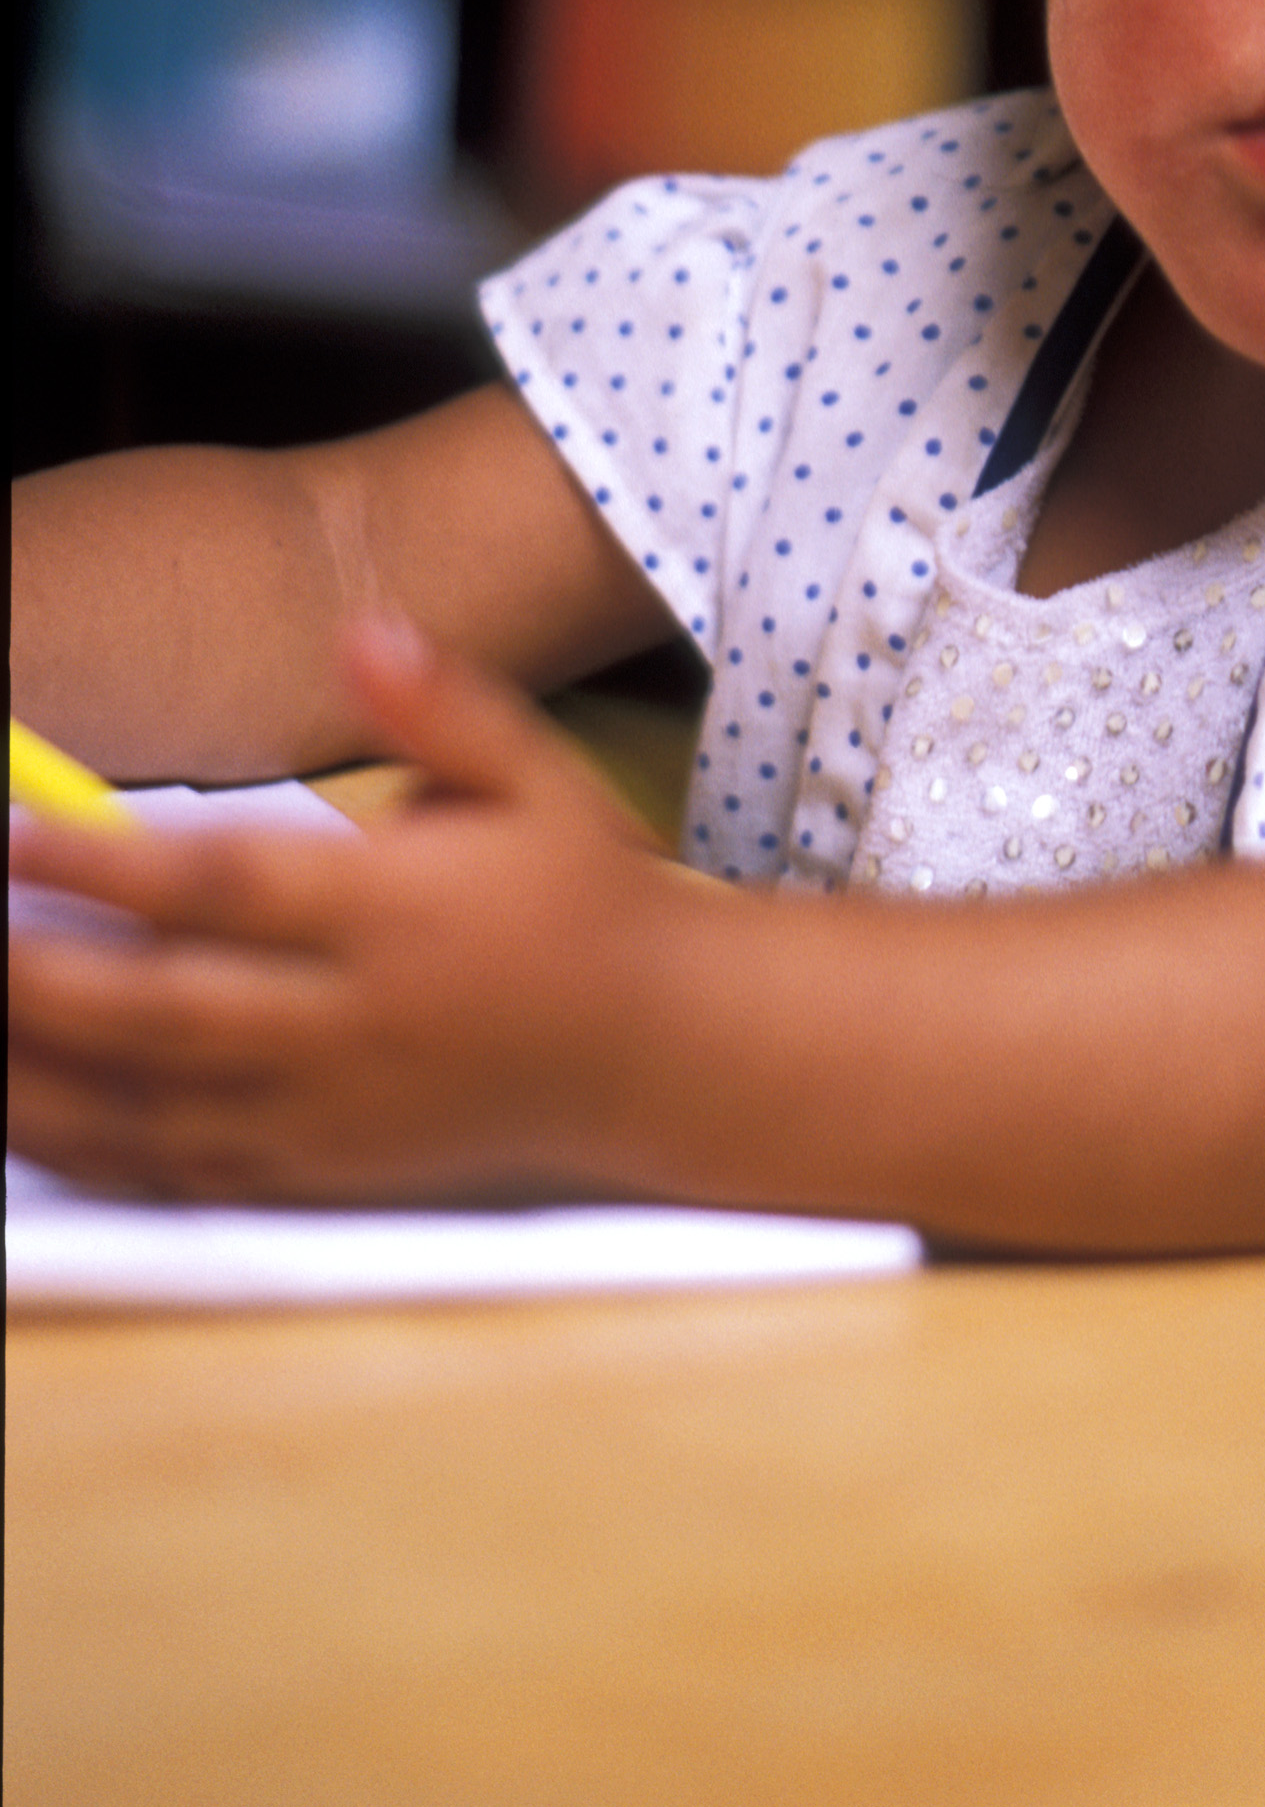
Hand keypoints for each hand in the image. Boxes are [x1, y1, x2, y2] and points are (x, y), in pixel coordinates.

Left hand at [8, 613, 693, 1205]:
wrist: (658, 1049)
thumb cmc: (583, 894)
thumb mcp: (538, 775)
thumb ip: (444, 705)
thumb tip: (361, 633)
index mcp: (403, 914)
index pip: (227, 888)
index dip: (107, 868)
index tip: (15, 836)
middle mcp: (358, 1023)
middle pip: (162, 1014)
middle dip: (35, 983)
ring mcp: (332, 1114)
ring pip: (148, 1110)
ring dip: (32, 1078)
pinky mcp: (320, 1172)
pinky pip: (177, 1173)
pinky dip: (84, 1149)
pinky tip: (17, 1110)